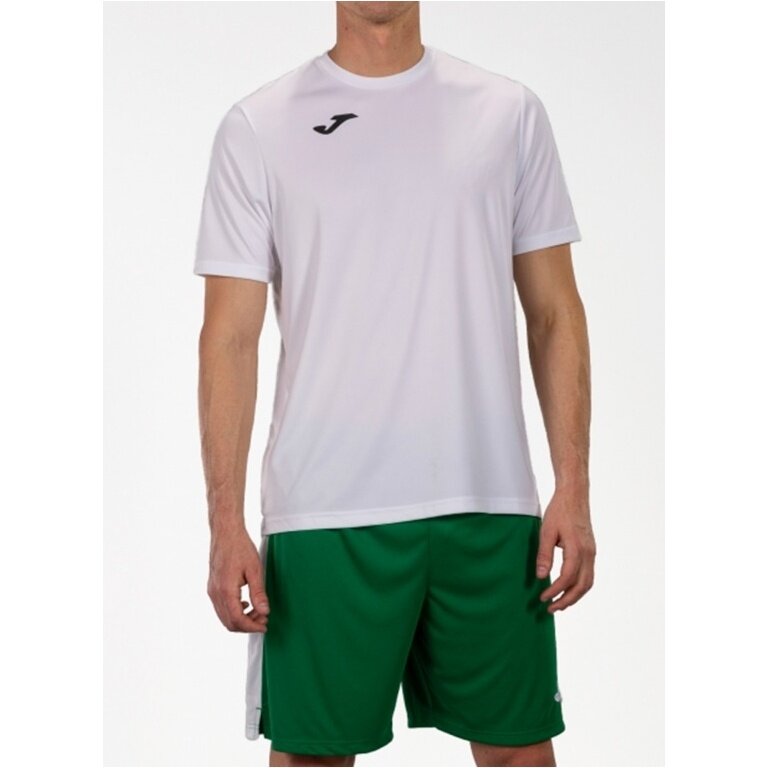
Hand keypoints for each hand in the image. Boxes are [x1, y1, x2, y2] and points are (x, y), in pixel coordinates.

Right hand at [207, 525, 269, 631]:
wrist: (225, 532)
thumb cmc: (240, 547)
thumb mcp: (255, 569)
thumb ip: (259, 592)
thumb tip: (264, 611)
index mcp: (225, 590)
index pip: (237, 620)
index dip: (252, 627)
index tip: (264, 626)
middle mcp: (215, 593)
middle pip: (229, 622)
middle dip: (247, 625)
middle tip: (263, 619)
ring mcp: (212, 590)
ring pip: (224, 616)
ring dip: (241, 618)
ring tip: (258, 611)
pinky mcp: (212, 586)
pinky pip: (221, 607)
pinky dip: (234, 611)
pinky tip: (246, 604)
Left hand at [536, 490, 595, 612]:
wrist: (574, 495)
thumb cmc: (559, 511)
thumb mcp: (546, 531)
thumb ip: (544, 555)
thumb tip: (540, 576)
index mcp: (577, 549)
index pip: (567, 577)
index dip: (555, 590)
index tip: (542, 598)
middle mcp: (588, 553)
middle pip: (582, 586)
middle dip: (567, 600)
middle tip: (551, 609)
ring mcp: (592, 552)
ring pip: (588, 582)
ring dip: (575, 596)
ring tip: (559, 604)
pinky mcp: (591, 550)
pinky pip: (589, 574)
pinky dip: (579, 586)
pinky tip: (568, 589)